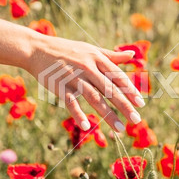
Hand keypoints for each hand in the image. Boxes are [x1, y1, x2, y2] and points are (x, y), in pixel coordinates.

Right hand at [27, 35, 144, 131]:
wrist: (37, 49)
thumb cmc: (67, 50)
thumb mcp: (91, 49)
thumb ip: (112, 55)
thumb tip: (133, 56)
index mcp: (98, 59)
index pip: (118, 77)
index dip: (131, 90)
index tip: (141, 104)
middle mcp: (88, 68)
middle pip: (110, 90)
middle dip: (124, 105)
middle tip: (136, 120)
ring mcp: (74, 78)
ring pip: (94, 98)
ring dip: (108, 114)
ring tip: (119, 129)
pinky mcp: (60, 86)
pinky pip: (70, 102)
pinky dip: (78, 114)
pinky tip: (87, 127)